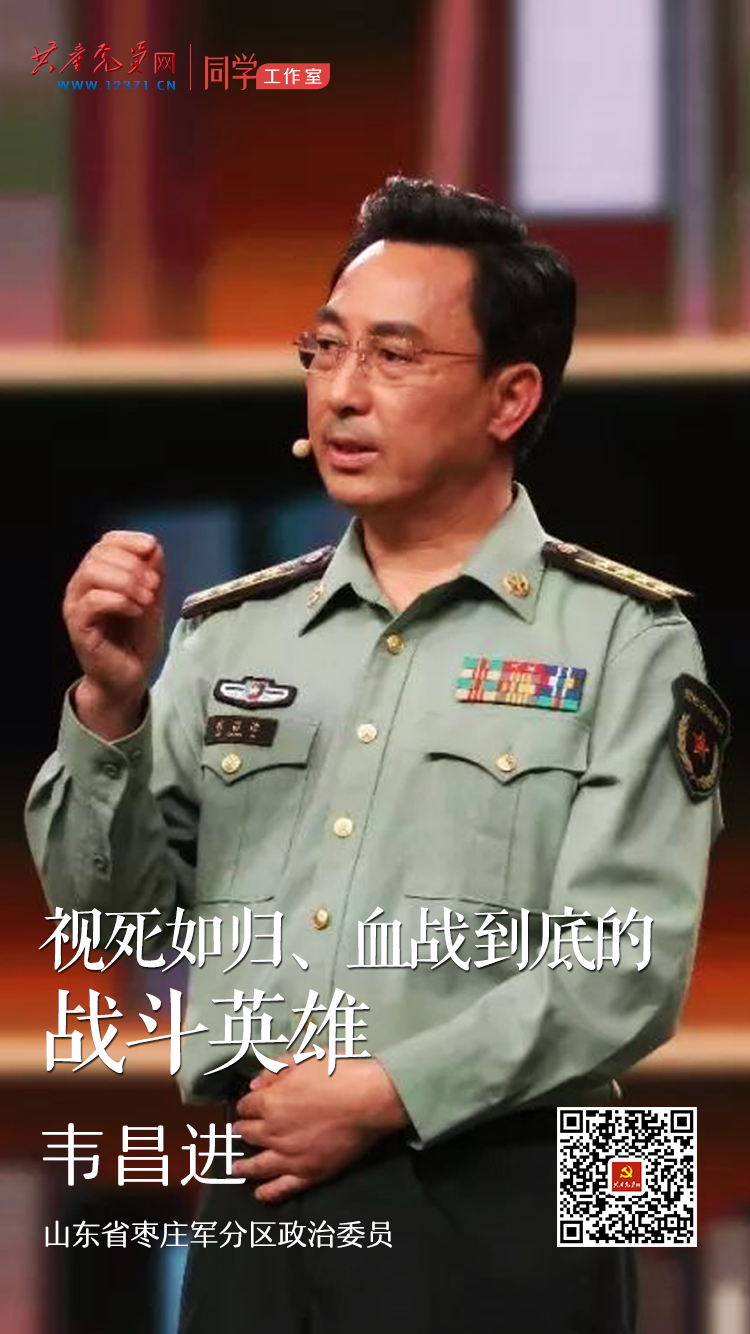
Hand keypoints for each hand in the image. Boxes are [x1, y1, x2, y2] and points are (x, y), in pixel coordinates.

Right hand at [63, 531, 164, 735]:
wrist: (129, 677)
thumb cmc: (136, 640)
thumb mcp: (153, 600)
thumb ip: (152, 573)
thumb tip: (153, 547)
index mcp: (98, 575)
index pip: (106, 541)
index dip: (129, 540)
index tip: (152, 549)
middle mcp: (82, 586)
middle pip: (99, 554)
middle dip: (133, 565)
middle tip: (154, 586)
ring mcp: (76, 605)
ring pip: (93, 573)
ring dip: (127, 581)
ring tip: (146, 599)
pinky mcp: (77, 625)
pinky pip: (92, 601)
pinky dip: (119, 601)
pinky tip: (135, 611)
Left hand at [232, 1057, 408, 1203]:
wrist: (370, 1100)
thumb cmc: (340, 1074)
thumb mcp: (305, 1058)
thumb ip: (277, 1069)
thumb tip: (256, 1083)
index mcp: (271, 1102)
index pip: (247, 1106)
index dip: (246, 1105)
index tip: (248, 1106)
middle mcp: (274, 1132)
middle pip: (249, 1134)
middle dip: (242, 1131)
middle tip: (239, 1132)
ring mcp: (291, 1156)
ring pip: (258, 1165)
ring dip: (244, 1165)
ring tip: (236, 1167)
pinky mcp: (310, 1173)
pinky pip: (283, 1187)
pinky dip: (268, 1192)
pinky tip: (259, 1193)